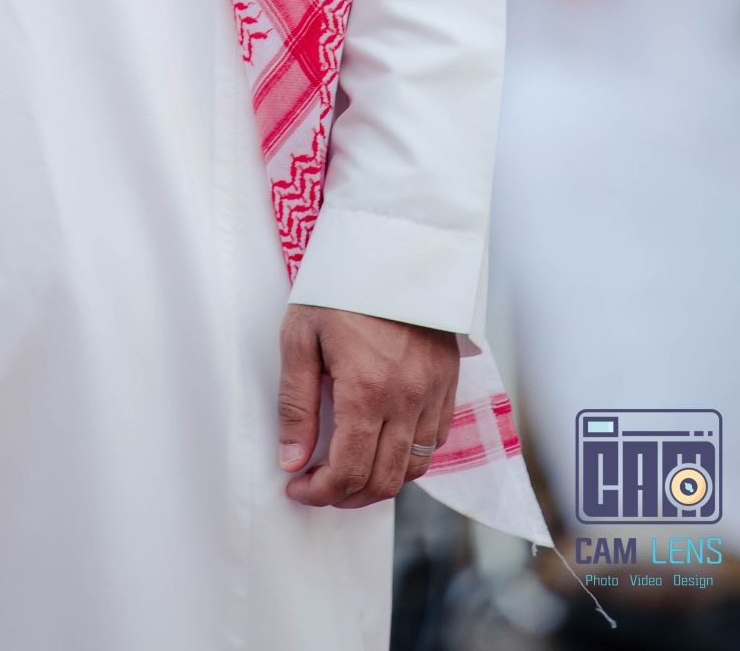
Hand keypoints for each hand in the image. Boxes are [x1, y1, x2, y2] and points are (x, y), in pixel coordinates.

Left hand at [277, 303, 457, 508]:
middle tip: (319, 486)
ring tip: (349, 473)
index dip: (320, 492)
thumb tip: (291, 461)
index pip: (349, 471)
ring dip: (380, 482)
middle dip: (347, 495)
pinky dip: (410, 457)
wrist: (390, 244)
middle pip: (384, 480)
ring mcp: (434, 392)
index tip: (297, 487)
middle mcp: (407, 399)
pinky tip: (383, 445)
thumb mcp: (300, 337)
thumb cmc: (337, 286)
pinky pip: (436, 441)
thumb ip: (296, 404)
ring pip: (415, 468)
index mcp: (367, 390)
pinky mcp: (448, 382)